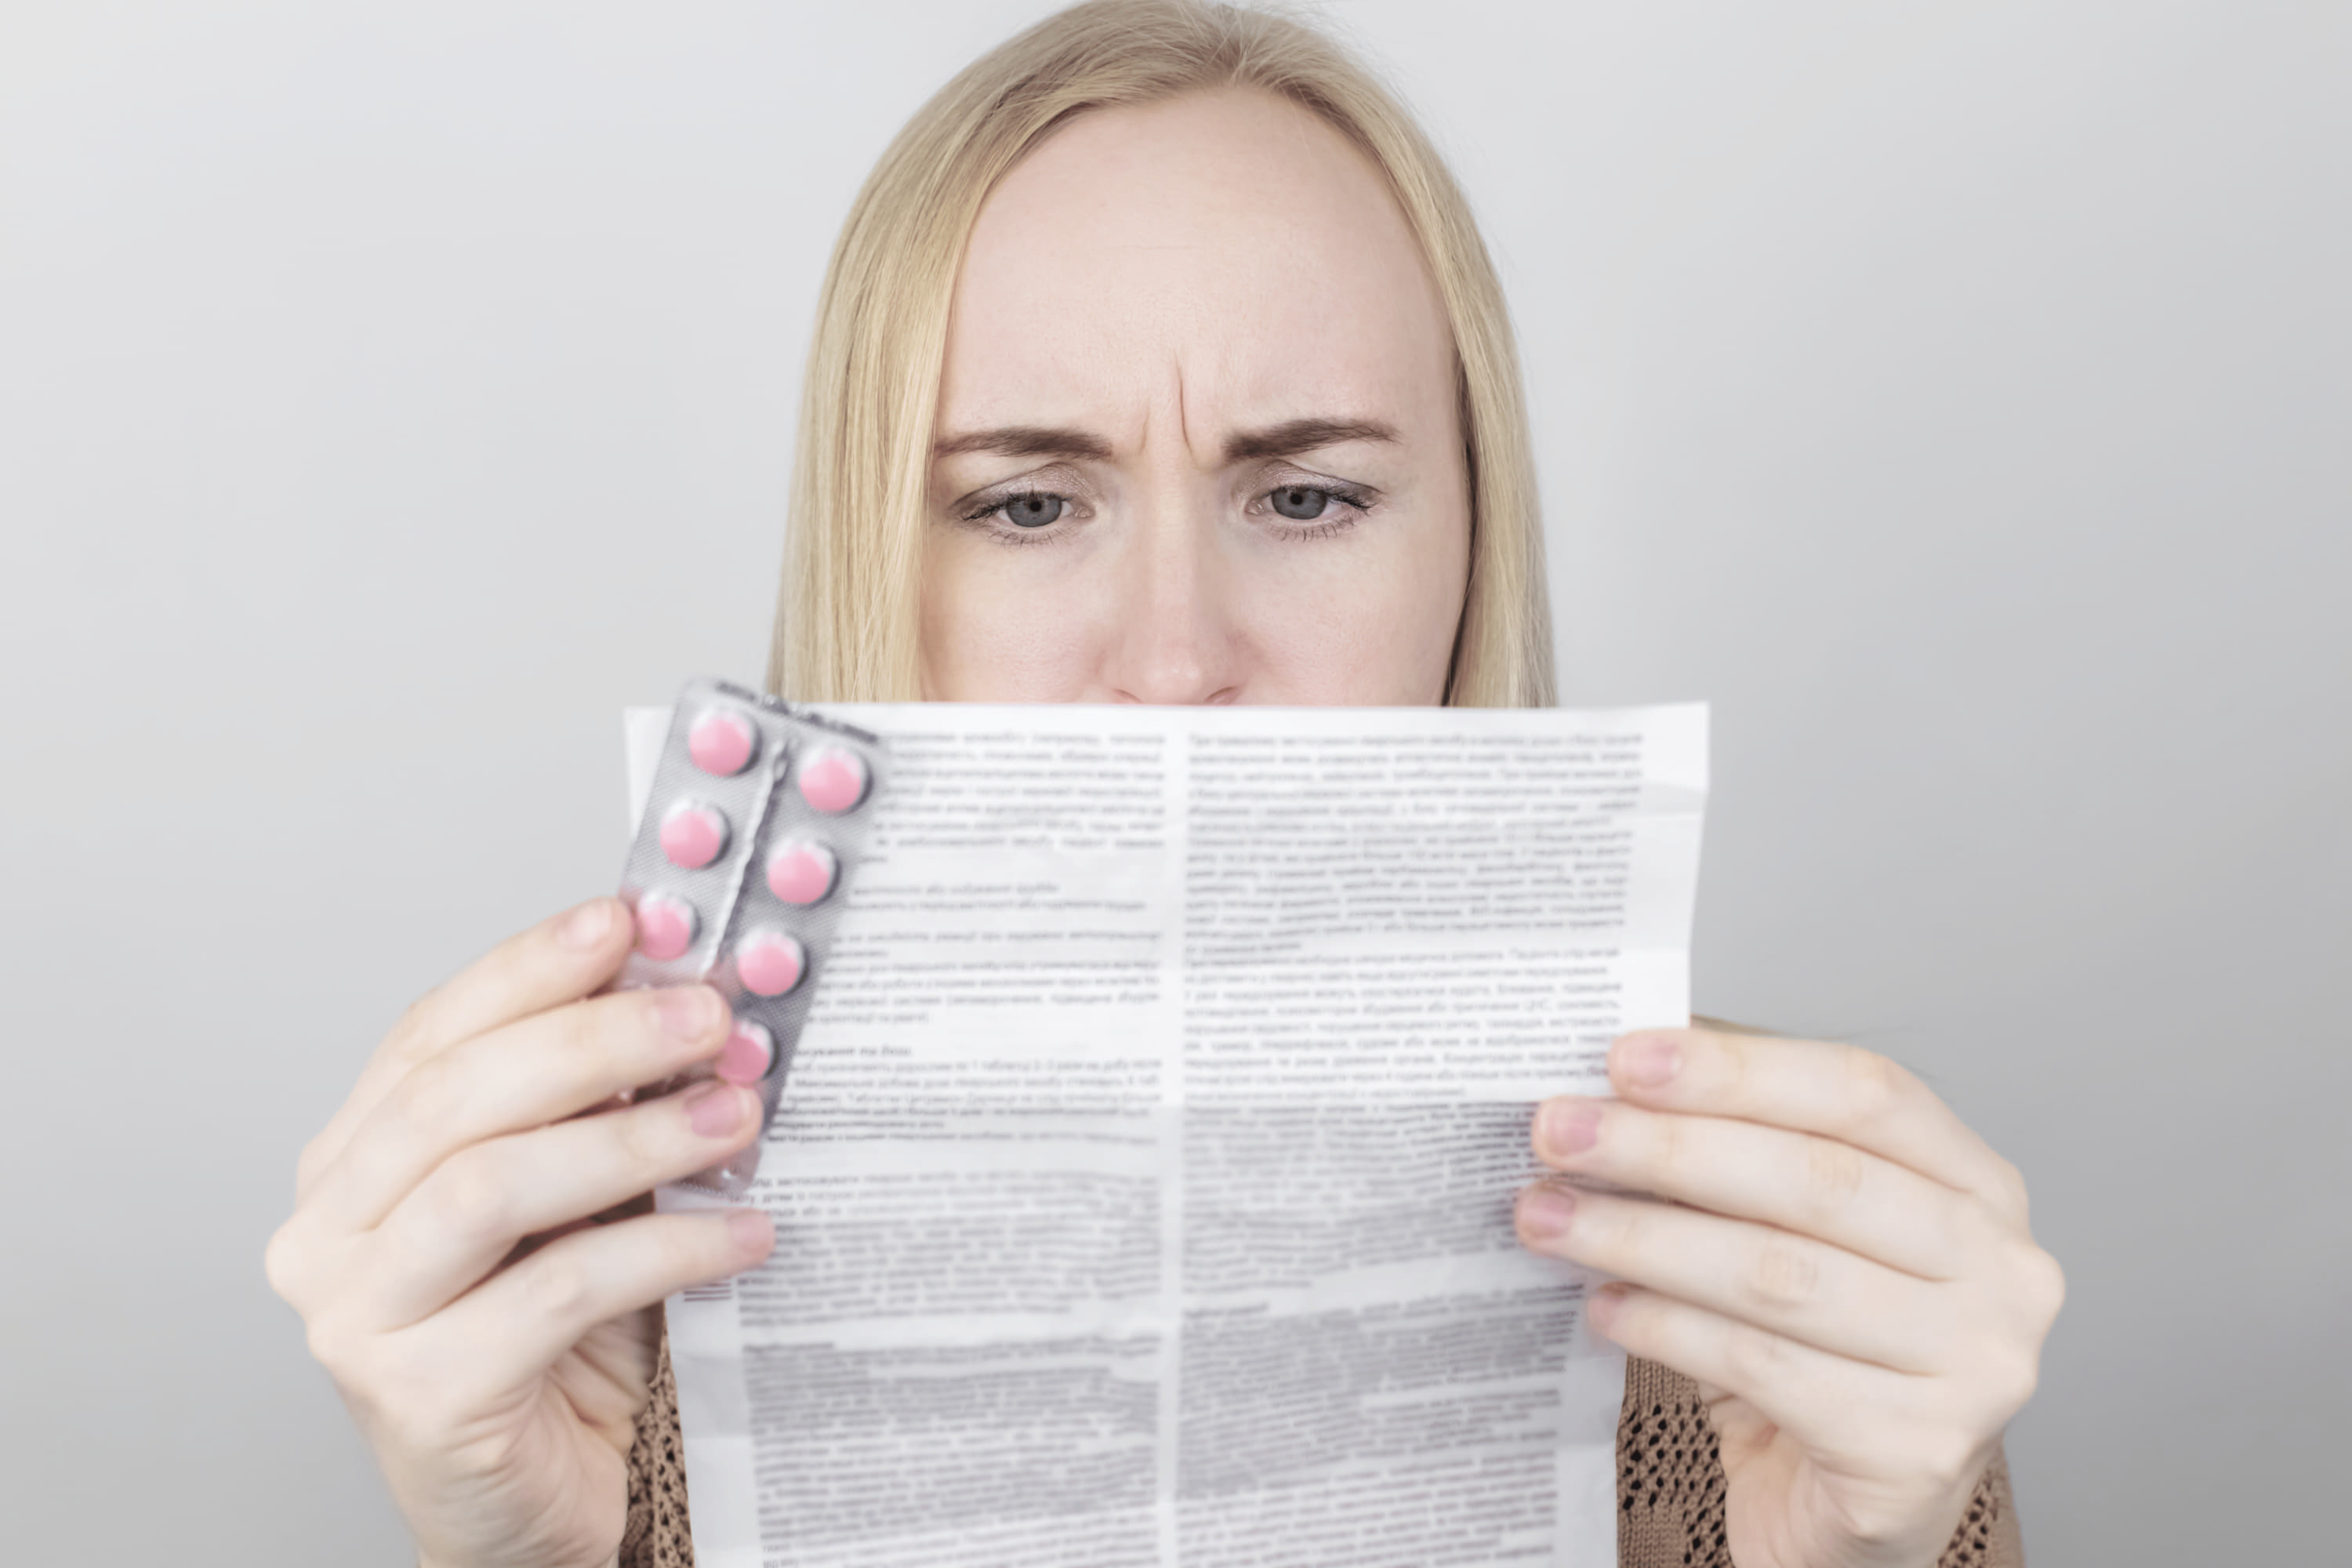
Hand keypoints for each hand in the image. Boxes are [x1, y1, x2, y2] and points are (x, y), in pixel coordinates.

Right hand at [266, 897, 776, 1567]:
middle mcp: (329, 1233)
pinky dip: (665, 1252)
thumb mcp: (579, 1200)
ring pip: (491, 1186)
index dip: (528, 968)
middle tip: (708, 1017)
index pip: (430, 1034)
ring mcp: (358, 1318)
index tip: (628, 920)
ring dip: (632, 1138)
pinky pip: (555, 1293)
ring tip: (736, 1114)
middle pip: (455, 1097)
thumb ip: (601, 1107)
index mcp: (353, 1163)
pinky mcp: (419, 1398)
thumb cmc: (561, 1344)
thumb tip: (691, 995)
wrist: (543, 1502)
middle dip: (593, 1041)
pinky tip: (743, 1231)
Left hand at [1514, 1025, 2062, 1567]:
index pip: (1866, 1094)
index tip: (1624, 1059)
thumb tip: (1616, 1089)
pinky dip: (1665, 1328)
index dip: (1741, 1070)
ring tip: (1550, 1218)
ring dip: (1643, 1238)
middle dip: (1668, 1148)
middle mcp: (2001, 1269)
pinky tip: (1605, 1306)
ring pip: (1780, 1275)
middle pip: (1818, 1179)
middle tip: (1559, 1133)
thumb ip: (1734, 1156)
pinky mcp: (1916, 1451)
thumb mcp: (1792, 1232)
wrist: (1854, 1510)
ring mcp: (1974, 1366)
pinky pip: (1762, 1366)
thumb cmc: (1823, 1351)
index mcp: (1978, 1185)